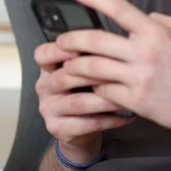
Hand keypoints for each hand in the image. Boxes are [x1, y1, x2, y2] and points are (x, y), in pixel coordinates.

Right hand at [34, 38, 134, 160]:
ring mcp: (48, 109)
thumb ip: (89, 57)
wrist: (80, 130)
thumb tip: (113, 40)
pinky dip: (109, 120)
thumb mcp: (83, 73)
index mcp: (48, 69)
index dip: (59, 50)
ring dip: (105, 99)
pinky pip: (86, 124)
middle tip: (119, 72)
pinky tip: (126, 115)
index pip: (43, 55)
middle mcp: (44, 87)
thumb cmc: (86, 93)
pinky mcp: (57, 128)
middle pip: (64, 77)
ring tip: (126, 95)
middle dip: (94, 74)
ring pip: (78, 102)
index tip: (81, 48)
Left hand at [55, 0, 170, 134]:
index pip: (117, 8)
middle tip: (60, 41)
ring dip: (75, 66)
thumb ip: (160, 21)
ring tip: (68, 66)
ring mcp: (139, 78)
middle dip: (71, 39)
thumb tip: (140, 15)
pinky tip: (92, 87)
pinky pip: (104, 92)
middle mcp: (145, 52)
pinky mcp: (137, 101)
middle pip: (95, 40)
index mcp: (156, 32)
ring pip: (93, 68)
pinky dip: (95, 88)